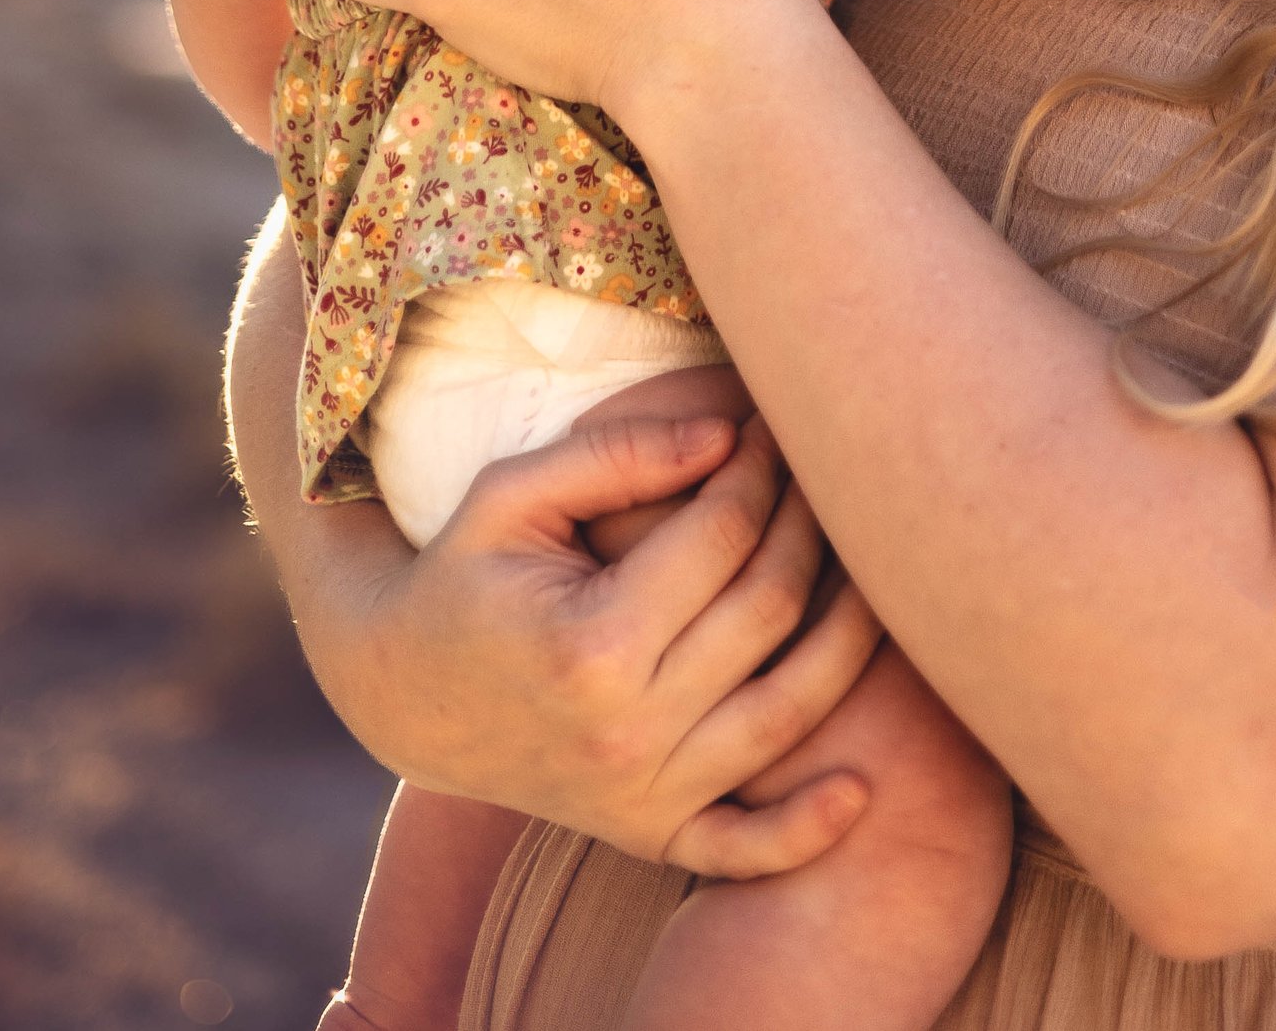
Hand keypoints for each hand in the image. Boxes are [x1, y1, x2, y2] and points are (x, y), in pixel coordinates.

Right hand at [287, 379, 882, 869]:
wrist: (405, 696)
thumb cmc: (465, 575)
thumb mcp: (512, 496)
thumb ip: (618, 455)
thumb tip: (729, 436)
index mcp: (590, 643)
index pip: (722, 538)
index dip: (760, 471)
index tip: (772, 427)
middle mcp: (626, 731)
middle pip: (770, 611)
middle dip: (808, 525)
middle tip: (819, 473)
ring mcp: (642, 794)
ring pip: (790, 711)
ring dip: (851, 635)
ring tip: (870, 564)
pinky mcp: (650, 834)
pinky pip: (744, 848)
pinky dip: (806, 829)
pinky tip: (859, 787)